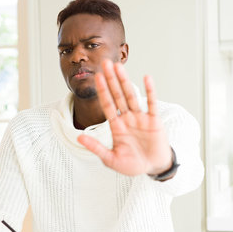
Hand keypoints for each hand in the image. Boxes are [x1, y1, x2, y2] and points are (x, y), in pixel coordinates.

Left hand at [77, 59, 172, 175]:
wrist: (153, 168)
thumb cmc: (132, 165)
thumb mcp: (111, 159)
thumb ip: (96, 148)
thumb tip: (79, 138)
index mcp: (116, 126)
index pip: (107, 105)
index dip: (102, 91)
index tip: (97, 77)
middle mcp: (127, 118)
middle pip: (117, 95)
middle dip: (111, 80)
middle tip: (105, 63)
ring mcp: (140, 118)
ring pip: (131, 96)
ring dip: (125, 81)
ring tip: (119, 67)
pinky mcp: (154, 121)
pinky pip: (151, 103)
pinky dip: (150, 91)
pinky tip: (147, 78)